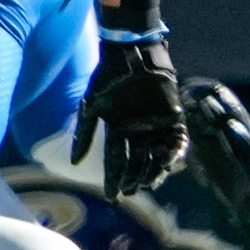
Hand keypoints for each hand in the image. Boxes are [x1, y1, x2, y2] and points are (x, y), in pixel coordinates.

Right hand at [70, 40, 187, 198]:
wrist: (131, 54)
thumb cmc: (108, 78)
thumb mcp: (91, 108)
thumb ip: (84, 135)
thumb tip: (73, 163)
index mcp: (118, 131)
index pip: (115, 161)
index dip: (114, 178)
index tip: (112, 196)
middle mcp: (138, 132)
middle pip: (137, 162)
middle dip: (134, 178)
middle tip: (131, 191)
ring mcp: (156, 125)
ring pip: (156, 156)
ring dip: (154, 170)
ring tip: (149, 183)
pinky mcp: (173, 117)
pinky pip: (176, 140)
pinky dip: (175, 151)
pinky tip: (170, 162)